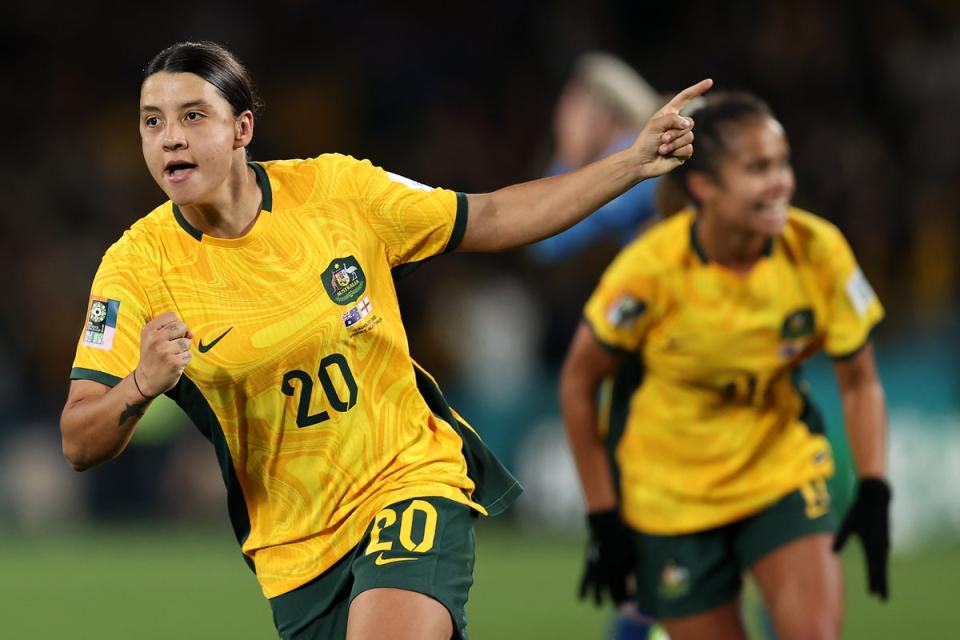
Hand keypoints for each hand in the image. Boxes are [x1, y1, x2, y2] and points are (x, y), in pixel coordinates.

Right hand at [135, 311, 193, 397]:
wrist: (145, 380)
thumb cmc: (153, 357)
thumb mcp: (154, 339)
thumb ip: (171, 330)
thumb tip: (191, 333)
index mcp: (149, 330)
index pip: (172, 316)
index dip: (175, 325)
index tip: (169, 335)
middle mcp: (156, 338)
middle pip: (182, 326)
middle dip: (181, 336)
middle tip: (171, 347)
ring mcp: (165, 350)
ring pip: (187, 342)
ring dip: (183, 350)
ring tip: (172, 356)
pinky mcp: (174, 362)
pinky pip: (189, 355)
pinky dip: (184, 360)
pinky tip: (174, 364)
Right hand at [579, 509, 635, 605]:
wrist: (607, 529)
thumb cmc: (625, 538)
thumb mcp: (637, 553)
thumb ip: (641, 566)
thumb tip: (654, 574)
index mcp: (623, 575)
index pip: (626, 593)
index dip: (629, 600)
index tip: (633, 604)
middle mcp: (610, 578)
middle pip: (612, 595)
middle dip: (617, 603)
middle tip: (619, 609)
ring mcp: (598, 574)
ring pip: (597, 593)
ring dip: (598, 600)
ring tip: (598, 605)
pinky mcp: (588, 568)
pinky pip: (583, 583)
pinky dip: (582, 591)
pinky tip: (582, 599)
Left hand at [631, 78, 712, 178]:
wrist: (641, 163)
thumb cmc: (645, 142)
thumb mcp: (656, 124)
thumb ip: (673, 119)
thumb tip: (688, 125)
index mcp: (670, 113)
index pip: (685, 98)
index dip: (697, 89)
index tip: (710, 81)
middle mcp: (677, 125)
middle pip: (690, 122)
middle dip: (675, 132)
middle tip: (662, 139)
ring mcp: (682, 138)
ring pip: (689, 136)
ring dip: (673, 143)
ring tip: (661, 148)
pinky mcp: (684, 152)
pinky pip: (689, 148)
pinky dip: (676, 152)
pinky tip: (667, 155)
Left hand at [833, 477, 891, 599]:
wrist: (877, 498)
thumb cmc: (860, 510)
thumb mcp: (848, 524)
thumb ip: (841, 539)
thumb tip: (831, 553)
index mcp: (872, 544)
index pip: (873, 569)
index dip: (873, 582)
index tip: (874, 596)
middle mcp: (881, 547)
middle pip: (881, 570)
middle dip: (881, 585)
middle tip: (882, 601)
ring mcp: (885, 544)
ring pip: (883, 565)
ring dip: (882, 577)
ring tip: (880, 590)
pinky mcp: (885, 540)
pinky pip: (883, 558)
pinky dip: (882, 567)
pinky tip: (880, 572)